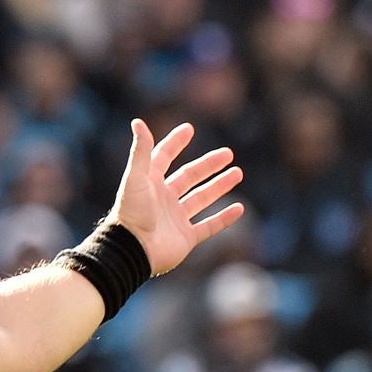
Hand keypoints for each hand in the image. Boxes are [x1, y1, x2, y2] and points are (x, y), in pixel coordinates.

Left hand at [108, 119, 243, 274]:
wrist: (133, 250)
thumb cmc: (132, 213)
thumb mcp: (136, 178)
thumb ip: (141, 151)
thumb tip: (138, 121)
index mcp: (149, 183)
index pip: (162, 157)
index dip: (174, 143)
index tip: (189, 129)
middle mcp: (162, 199)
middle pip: (188, 177)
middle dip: (208, 165)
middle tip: (228, 153)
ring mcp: (175, 219)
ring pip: (201, 199)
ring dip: (219, 186)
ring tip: (238, 173)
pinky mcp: (185, 238)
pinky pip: (209, 226)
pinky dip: (224, 218)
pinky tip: (239, 208)